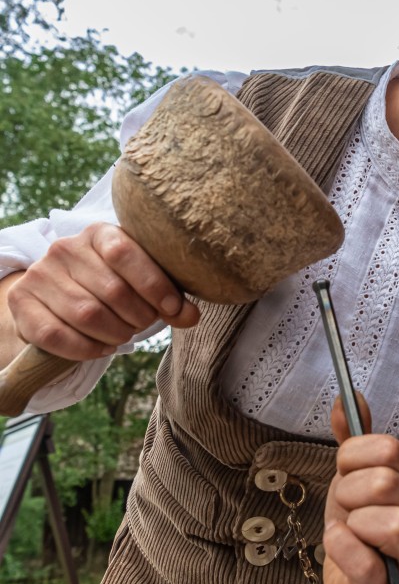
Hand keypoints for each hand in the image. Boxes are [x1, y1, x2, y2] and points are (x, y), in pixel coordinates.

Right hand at [6, 222, 199, 360]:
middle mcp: (66, 248)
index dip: (154, 284)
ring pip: (86, 314)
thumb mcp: (144, 286)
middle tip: (144, 324)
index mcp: (100, 234)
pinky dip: (87, 348)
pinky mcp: (22, 302)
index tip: (173, 308)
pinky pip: (57, 334)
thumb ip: (171, 300)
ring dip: (115, 334)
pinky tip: (102, 347)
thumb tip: (191, 316)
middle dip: (139, 316)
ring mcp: (40, 274)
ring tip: (124, 334)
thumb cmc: (114, 288)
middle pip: (112, 290)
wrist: (60, 298)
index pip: (125, 252)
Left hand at [322, 394, 398, 583]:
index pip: (389, 449)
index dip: (353, 454)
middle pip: (385, 482)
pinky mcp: (392, 581)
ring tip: (349, 527)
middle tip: (346, 503)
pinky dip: (344, 549)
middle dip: (349, 489)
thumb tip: (347, 397)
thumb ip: (353, 438)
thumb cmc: (357, 518)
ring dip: (350, 521)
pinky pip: (368, 563)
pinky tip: (341, 544)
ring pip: (389, 522)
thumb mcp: (353, 473)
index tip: (343, 469)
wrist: (356, 571)